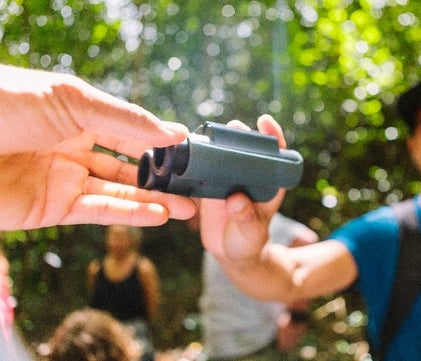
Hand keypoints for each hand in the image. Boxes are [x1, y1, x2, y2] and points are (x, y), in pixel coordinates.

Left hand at [0, 65, 195, 229]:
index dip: (159, 143)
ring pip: (118, 192)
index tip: (189, 154)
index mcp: (78, 115)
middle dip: (161, 177)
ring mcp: (64, 179)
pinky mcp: (52, 209)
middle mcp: (73, 147)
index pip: (129, 132)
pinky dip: (130, 215)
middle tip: (194, 188)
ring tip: (187, 209)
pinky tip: (158, 216)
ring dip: (153, 201)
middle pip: (127, 166)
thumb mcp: (72, 100)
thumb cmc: (3, 104)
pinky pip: (99, 212)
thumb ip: (126, 120)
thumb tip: (175, 132)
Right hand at [199, 115, 284, 260]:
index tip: (264, 122)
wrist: (231, 253)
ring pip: (222, 153)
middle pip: (245, 147)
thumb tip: (236, 200)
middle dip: (240, 132)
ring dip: (215, 141)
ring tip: (207, 135)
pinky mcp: (209, 184)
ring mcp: (228, 178)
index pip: (275, 153)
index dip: (272, 135)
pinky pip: (202, 168)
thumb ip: (247, 218)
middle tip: (233, 126)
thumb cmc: (250, 242)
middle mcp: (248, 175)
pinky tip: (186, 150)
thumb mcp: (252, 233)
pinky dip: (195, 159)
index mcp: (268, 182)